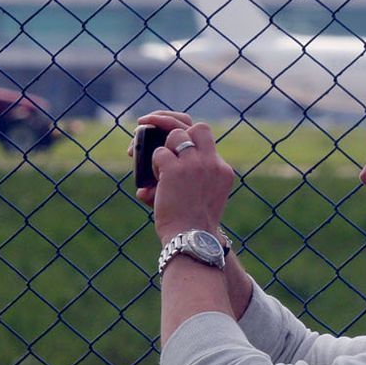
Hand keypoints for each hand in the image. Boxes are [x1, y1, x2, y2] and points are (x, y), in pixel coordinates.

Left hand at [132, 110, 235, 242]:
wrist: (191, 238)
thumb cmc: (193, 225)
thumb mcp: (202, 200)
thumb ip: (188, 183)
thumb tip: (142, 188)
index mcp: (223, 170)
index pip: (209, 142)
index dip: (191, 141)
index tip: (176, 146)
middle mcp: (212, 163)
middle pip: (199, 127)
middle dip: (177, 126)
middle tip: (155, 129)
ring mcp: (194, 164)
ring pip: (176, 134)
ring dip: (164, 147)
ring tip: (158, 168)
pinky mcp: (175, 170)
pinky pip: (159, 153)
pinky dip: (152, 164)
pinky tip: (154, 179)